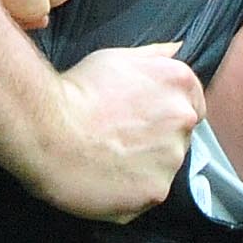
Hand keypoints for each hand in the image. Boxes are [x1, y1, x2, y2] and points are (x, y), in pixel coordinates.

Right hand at [42, 41, 204, 221]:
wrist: (49, 129)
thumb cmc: (77, 90)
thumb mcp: (116, 57)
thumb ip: (154, 56)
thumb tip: (177, 50)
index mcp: (178, 83)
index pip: (193, 103)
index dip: (166, 113)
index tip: (143, 120)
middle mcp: (184, 119)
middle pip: (180, 137)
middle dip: (157, 140)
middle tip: (118, 139)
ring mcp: (172, 158)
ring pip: (165, 167)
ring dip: (144, 167)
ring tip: (108, 160)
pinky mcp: (157, 190)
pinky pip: (149, 193)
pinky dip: (132, 191)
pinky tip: (107, 179)